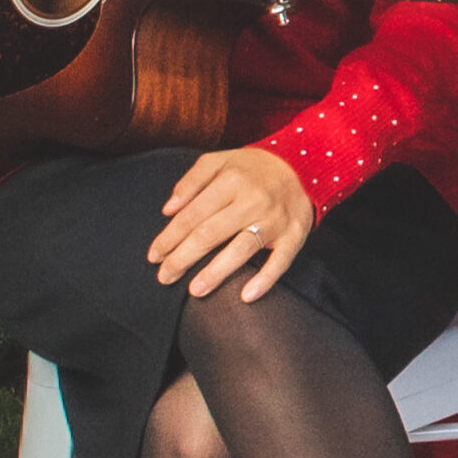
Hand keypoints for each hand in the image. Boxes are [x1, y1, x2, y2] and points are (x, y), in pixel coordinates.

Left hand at [150, 147, 313, 301]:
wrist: (304, 167)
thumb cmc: (252, 169)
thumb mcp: (219, 161)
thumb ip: (190, 181)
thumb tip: (167, 210)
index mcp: (231, 181)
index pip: (192, 215)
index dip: (169, 238)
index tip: (154, 256)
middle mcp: (253, 200)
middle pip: (210, 234)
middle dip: (182, 258)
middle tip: (164, 277)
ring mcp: (275, 219)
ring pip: (241, 249)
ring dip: (216, 273)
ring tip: (195, 290)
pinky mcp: (295, 235)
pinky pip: (280, 261)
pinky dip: (264, 280)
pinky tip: (246, 296)